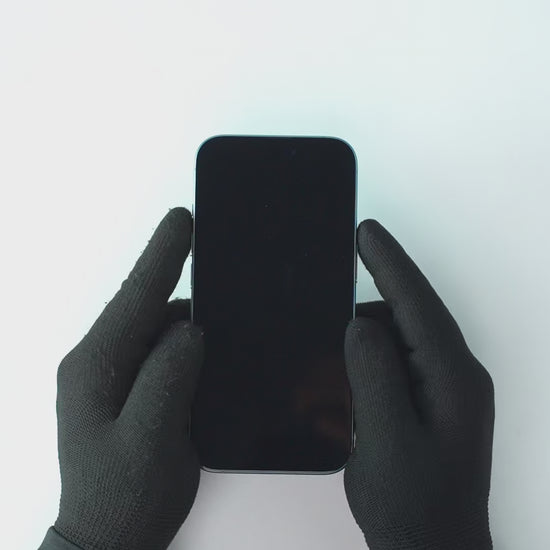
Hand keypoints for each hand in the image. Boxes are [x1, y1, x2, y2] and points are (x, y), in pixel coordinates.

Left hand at [42, 208, 202, 549]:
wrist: (112, 537)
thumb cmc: (125, 497)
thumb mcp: (149, 439)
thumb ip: (167, 378)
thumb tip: (188, 330)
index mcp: (94, 368)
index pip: (133, 299)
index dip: (160, 256)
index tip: (181, 221)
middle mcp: (98, 364)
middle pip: (142, 306)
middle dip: (171, 274)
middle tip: (205, 248)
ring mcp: (112, 376)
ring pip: (153, 327)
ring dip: (182, 313)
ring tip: (217, 301)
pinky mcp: (129, 388)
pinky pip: (159, 350)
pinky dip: (182, 340)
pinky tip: (204, 343)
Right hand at [344, 220, 494, 549]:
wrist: (432, 549)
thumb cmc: (413, 505)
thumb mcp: (385, 437)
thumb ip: (374, 372)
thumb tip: (362, 323)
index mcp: (452, 377)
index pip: (417, 302)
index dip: (389, 262)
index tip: (366, 231)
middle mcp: (456, 376)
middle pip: (411, 316)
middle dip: (372, 303)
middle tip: (335, 299)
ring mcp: (447, 389)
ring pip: (401, 340)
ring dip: (367, 345)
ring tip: (342, 376)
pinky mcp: (433, 401)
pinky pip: (399, 365)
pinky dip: (372, 366)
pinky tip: (352, 390)